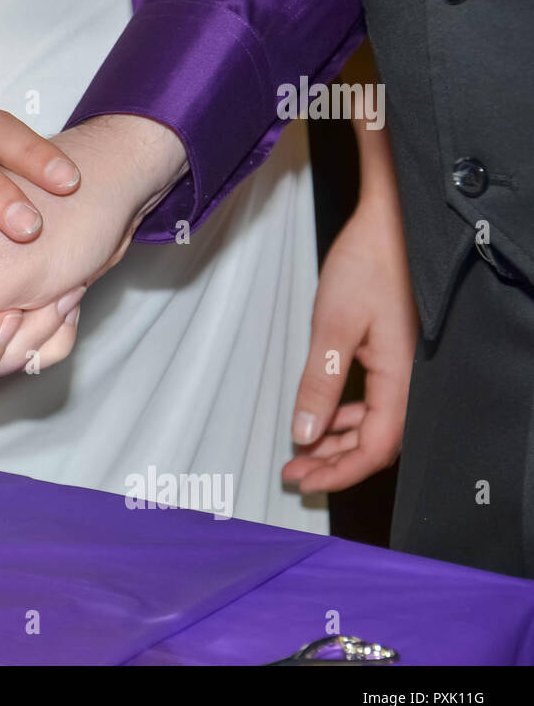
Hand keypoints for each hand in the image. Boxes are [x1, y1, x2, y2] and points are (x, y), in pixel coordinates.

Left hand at [282, 192, 416, 492]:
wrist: (390, 225)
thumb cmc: (370, 264)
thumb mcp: (333, 327)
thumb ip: (319, 384)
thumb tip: (305, 432)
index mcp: (401, 377)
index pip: (376, 447)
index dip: (341, 471)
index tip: (306, 480)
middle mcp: (409, 379)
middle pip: (377, 443)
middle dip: (335, 463)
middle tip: (297, 474)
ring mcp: (404, 369)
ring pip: (375, 425)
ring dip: (338, 441)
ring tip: (304, 452)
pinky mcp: (395, 357)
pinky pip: (375, 402)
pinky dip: (347, 416)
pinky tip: (324, 417)